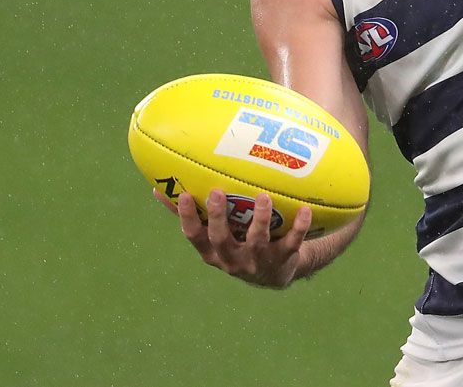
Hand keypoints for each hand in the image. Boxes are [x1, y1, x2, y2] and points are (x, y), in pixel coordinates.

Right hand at [153, 188, 312, 287]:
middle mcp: (233, 259)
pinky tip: (305, 210)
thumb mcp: (213, 236)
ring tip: (263, 197)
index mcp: (213, 252)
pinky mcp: (283, 259)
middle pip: (221, 239)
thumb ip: (192, 215)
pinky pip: (292, 242)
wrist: (275, 272)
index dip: (188, 218)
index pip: (195, 236)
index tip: (185, 195)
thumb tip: (157, 189)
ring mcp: (258, 261)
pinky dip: (299, 227)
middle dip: (218, 217)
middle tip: (215, 191)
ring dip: (260, 219)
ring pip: (257, 240)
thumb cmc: (237, 243)